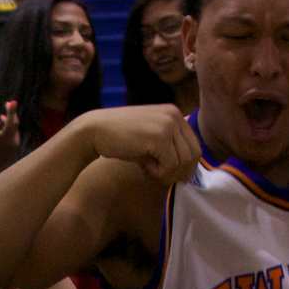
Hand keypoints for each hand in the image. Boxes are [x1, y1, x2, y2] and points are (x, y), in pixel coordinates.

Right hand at [0, 100, 20, 179]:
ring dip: (11, 115)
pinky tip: (5, 118)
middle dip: (11, 113)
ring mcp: (12, 142)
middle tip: (11, 102)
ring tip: (8, 105)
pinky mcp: (17, 142)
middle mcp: (4, 141)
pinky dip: (11, 123)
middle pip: (10, 125)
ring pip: (14, 125)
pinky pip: (15, 130)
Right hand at [80, 105, 199, 184]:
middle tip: (158, 175)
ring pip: (184, 161)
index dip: (184, 165)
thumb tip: (188, 174)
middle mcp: (174, 115)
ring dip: (167, 173)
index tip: (166, 173)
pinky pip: (170, 165)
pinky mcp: (159, 137)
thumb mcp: (149, 137)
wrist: (94, 131)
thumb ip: (169, 147)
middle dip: (178, 171)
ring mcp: (167, 124)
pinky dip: (158, 173)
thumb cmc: (119, 138)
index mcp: (174, 113)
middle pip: (194, 154)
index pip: (194, 145)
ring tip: (148, 169)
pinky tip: (143, 167)